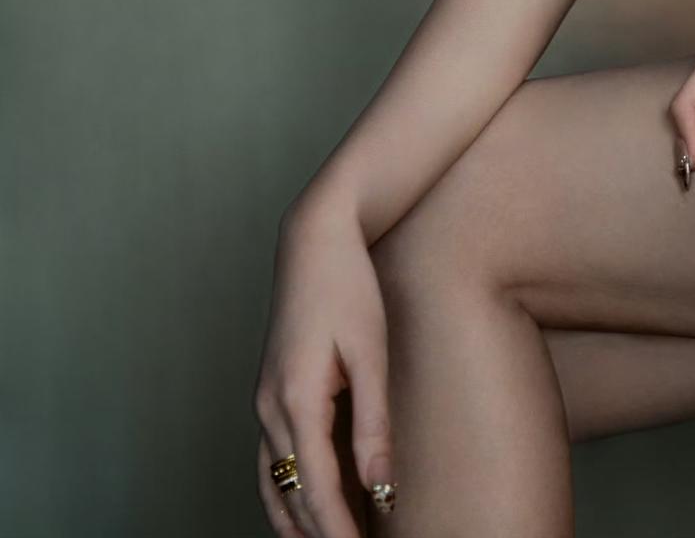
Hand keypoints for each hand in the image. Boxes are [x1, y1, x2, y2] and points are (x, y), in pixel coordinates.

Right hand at [253, 201, 395, 536]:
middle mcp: (270, 406)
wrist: (314, 237)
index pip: (316, 487)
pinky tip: (304, 505)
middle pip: (291, 492)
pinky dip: (284, 491)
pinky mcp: (268, 390)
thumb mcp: (370, 352)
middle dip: (320, 532)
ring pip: (273, 482)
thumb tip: (380, 486)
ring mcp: (263, 399)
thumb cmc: (348, 285)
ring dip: (297, 519)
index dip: (339, 529)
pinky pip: (269, 458)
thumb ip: (374, 423)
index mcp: (296, 398)